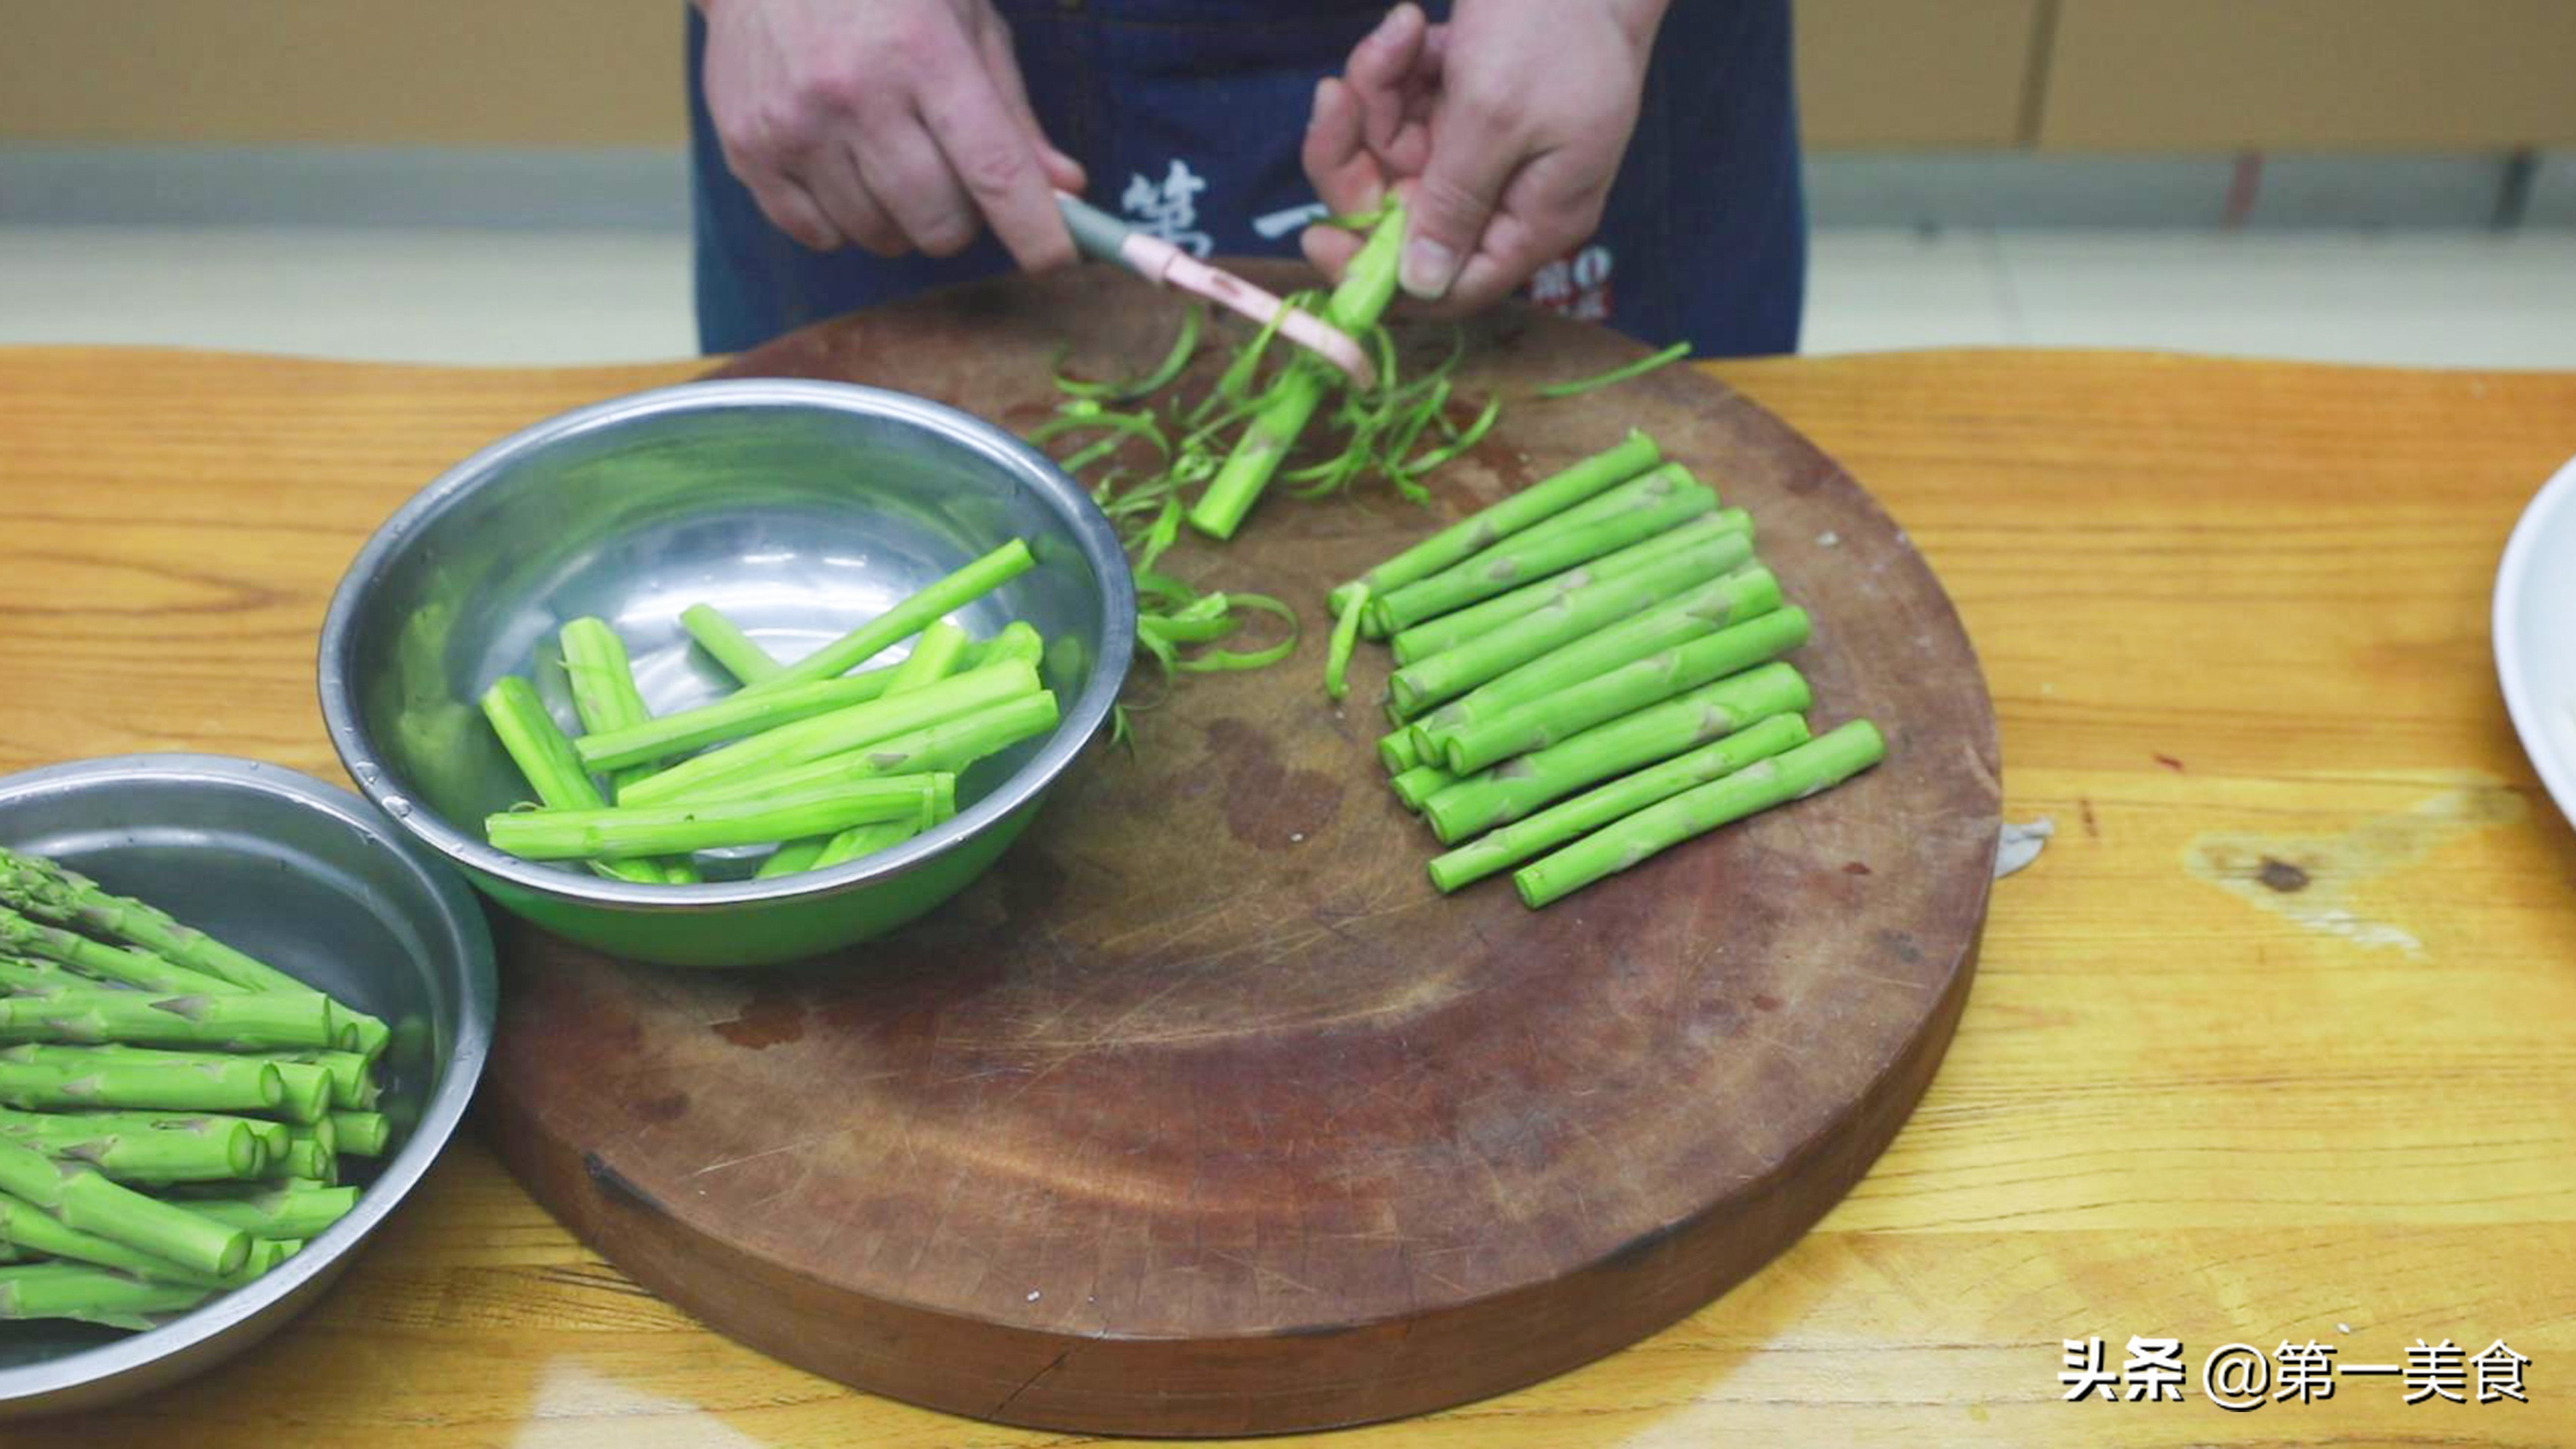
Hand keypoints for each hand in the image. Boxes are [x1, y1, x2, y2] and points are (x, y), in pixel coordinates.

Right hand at [696, 0, 1085, 268]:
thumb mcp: (962, 21)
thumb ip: (1012, 112)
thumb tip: (1065, 188)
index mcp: (922, 53)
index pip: (994, 170)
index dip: (1034, 230)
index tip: (1056, 259)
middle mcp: (856, 93)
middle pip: (938, 223)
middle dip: (959, 219)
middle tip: (949, 177)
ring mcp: (795, 126)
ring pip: (880, 237)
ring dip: (899, 218)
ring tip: (886, 156)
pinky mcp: (749, 151)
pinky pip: (819, 236)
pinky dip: (841, 220)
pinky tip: (840, 165)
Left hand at [1301, 0, 1665, 313]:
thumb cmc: (1555, 27)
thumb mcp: (1496, 118)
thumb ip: (1454, 205)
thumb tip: (1422, 287)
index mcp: (1535, 221)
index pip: (1449, 285)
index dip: (1377, 272)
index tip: (1317, 235)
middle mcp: (1509, 195)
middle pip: (1403, 213)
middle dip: (1359, 153)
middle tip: (1334, 94)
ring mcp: (1487, 147)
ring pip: (1394, 151)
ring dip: (1376, 91)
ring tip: (1399, 31)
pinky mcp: (1469, 102)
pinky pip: (1406, 106)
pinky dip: (1397, 66)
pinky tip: (1413, 23)